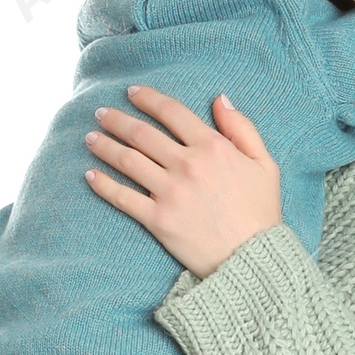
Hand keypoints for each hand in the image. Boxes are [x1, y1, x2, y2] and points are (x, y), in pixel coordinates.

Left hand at [83, 84, 282, 273]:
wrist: (252, 261)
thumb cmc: (261, 213)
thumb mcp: (265, 164)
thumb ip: (242, 128)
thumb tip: (220, 98)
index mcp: (212, 146)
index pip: (171, 111)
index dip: (148, 98)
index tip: (132, 93)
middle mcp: (187, 164)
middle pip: (141, 133)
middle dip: (116, 119)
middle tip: (100, 113)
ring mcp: (170, 192)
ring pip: (127, 160)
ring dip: (104, 146)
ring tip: (90, 138)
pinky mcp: (158, 220)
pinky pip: (123, 198)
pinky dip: (102, 184)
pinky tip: (89, 175)